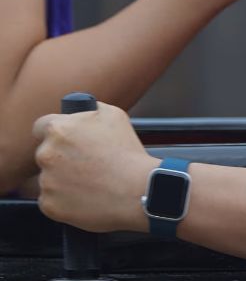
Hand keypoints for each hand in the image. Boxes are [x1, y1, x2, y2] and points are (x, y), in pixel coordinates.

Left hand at [33, 103, 156, 232]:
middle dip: (61, 157)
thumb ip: (91, 109)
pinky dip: (66, 199)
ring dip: (65, 179)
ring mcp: (46, 182)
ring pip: (50, 178)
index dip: (55, 132)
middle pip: (46, 153)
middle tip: (86, 163)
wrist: (136, 190)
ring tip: (92, 181)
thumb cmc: (127, 152)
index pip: (41, 126)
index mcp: (58, 129)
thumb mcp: (115, 115)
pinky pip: (52, 200)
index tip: (67, 140)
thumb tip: (82, 110)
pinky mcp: (49, 205)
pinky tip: (88, 195)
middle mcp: (46, 154)